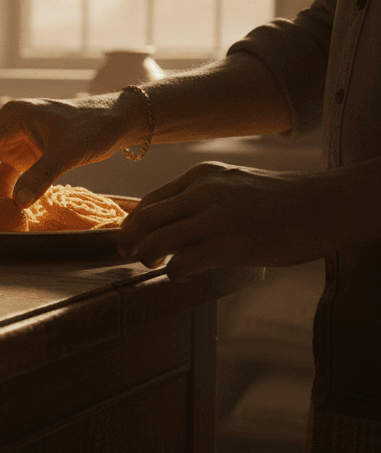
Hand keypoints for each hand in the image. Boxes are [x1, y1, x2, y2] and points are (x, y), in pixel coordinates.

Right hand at [0, 94, 137, 210]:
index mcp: (11, 118)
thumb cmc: (93, 128)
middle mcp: (6, 127)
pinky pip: (1, 173)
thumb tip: (18, 204)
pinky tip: (1, 208)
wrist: (115, 121)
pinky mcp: (24, 154)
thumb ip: (42, 176)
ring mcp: (13, 141)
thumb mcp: (68, 152)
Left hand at [117, 162, 333, 281]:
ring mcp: (213, 217)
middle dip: (129, 241)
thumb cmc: (284, 201)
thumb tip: (180, 225)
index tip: (131, 237)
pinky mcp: (228, 243)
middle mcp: (201, 192)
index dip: (134, 223)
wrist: (323, 205)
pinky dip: (174, 274)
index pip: (150, 201)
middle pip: (143, 220)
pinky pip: (181, 263)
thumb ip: (206, 198)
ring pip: (154, 241)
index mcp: (201, 175)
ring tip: (154, 265)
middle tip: (129, 255)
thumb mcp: (235, 184)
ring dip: (147, 258)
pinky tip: (182, 276)